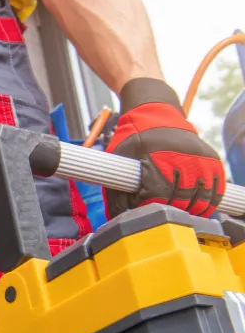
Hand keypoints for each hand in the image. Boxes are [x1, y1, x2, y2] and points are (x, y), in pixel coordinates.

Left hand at [104, 78, 224, 217]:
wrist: (156, 114)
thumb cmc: (133, 140)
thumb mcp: (118, 160)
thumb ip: (115, 191)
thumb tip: (116, 219)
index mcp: (156, 157)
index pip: (157, 197)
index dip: (148, 207)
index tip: (141, 206)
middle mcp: (181, 157)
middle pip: (179, 201)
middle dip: (168, 211)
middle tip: (158, 213)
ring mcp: (199, 159)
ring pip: (200, 199)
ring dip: (189, 211)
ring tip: (176, 213)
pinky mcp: (211, 160)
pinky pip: (216, 190)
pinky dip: (208, 202)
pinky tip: (196, 207)